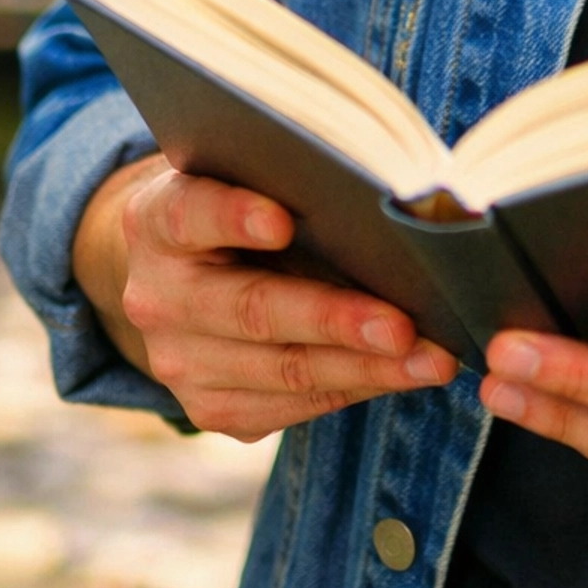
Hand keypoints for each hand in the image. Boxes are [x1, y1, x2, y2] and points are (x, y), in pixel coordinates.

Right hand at [74, 156, 458, 441]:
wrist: (182, 272)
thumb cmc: (245, 203)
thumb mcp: (251, 178)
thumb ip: (295, 185)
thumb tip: (397, 211)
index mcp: (158, 221)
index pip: (191, 214)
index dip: (234, 216)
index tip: (283, 221)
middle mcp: (158, 297)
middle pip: (252, 309)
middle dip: (334, 320)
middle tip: (403, 326)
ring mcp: (177, 362)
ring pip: (281, 371)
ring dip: (365, 368)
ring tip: (430, 361)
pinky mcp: (208, 408)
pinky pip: (290, 407)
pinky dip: (355, 388)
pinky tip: (404, 374)